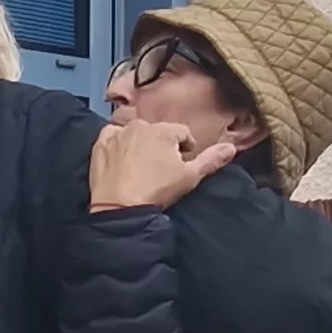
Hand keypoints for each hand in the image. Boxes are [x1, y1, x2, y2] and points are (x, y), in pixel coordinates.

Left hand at [89, 118, 244, 212]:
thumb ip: (211, 160)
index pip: (181, 133)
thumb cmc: (157, 191)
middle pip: (157, 132)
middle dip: (161, 145)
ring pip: (135, 132)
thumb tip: (231, 147)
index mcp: (165, 131)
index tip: (181, 164)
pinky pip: (111, 134)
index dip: (184, 148)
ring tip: (141, 165)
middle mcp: (141, 126)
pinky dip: (117, 142)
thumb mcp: (190, 177)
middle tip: (160, 168)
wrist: (120, 207)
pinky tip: (120, 157)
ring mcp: (119, 133)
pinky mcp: (100, 144)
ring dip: (140, 143)